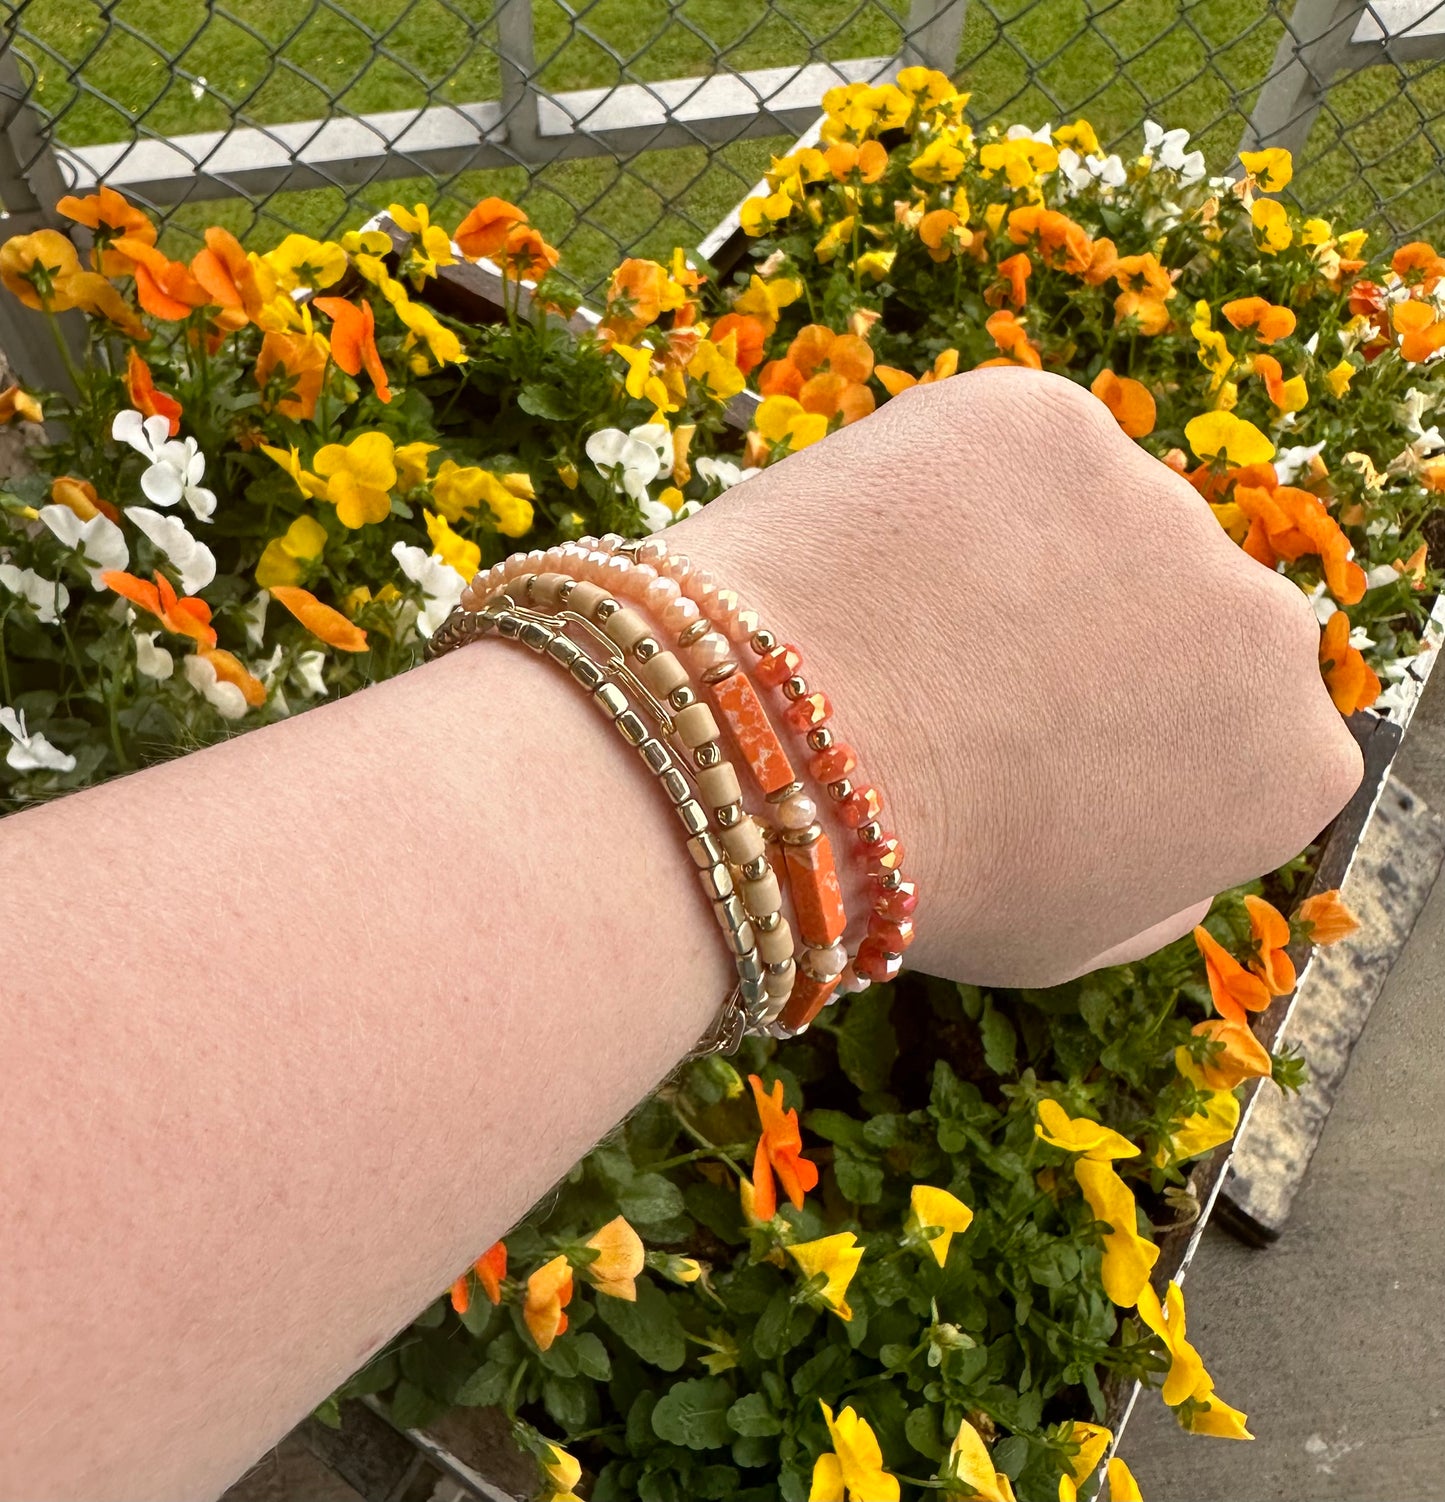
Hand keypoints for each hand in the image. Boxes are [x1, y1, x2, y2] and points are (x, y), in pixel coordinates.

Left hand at [675, 367, 1362, 987]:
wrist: (784, 769)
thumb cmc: (923, 880)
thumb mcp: (1072, 936)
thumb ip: (1162, 882)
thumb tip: (1177, 843)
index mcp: (1292, 766)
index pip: (1241, 733)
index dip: (1130, 742)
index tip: (1047, 759)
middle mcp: (1263, 624)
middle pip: (1177, 616)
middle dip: (1094, 639)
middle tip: (967, 687)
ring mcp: (1158, 503)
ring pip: (1090, 523)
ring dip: (1019, 558)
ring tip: (903, 629)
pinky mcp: (1048, 418)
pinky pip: (1001, 455)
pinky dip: (946, 491)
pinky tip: (880, 560)